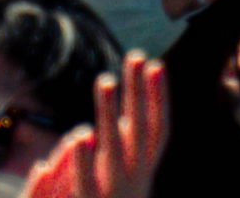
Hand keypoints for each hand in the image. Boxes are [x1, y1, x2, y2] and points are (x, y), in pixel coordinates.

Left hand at [27, 54, 166, 197]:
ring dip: (111, 114)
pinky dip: (86, 159)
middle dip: (142, 93)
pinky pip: (89, 180)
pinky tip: (81, 134)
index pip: (155, 126)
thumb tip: (122, 120)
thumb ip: (123, 150)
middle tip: (139, 56)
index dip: (158, 96)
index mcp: (143, 170)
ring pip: (115, 147)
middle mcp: (136, 178)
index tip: (156, 63)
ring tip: (105, 79)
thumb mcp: (123, 179)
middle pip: (143, 129)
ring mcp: (116, 192)